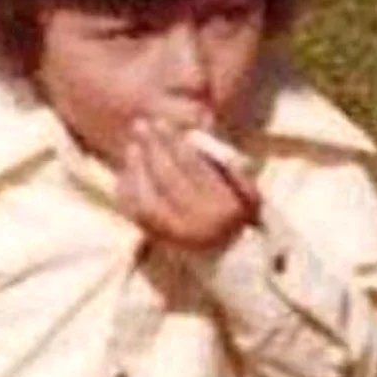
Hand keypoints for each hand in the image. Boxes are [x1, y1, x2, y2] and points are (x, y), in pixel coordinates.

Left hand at [116, 116, 259, 250]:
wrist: (227, 254)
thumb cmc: (236, 209)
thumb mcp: (247, 189)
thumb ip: (230, 164)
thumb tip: (201, 135)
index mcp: (224, 207)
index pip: (192, 167)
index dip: (174, 143)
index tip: (161, 122)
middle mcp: (200, 225)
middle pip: (167, 178)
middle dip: (153, 148)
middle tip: (141, 125)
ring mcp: (176, 237)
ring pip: (148, 198)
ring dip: (137, 168)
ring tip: (133, 146)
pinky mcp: (159, 241)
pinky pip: (136, 213)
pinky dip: (128, 189)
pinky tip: (128, 169)